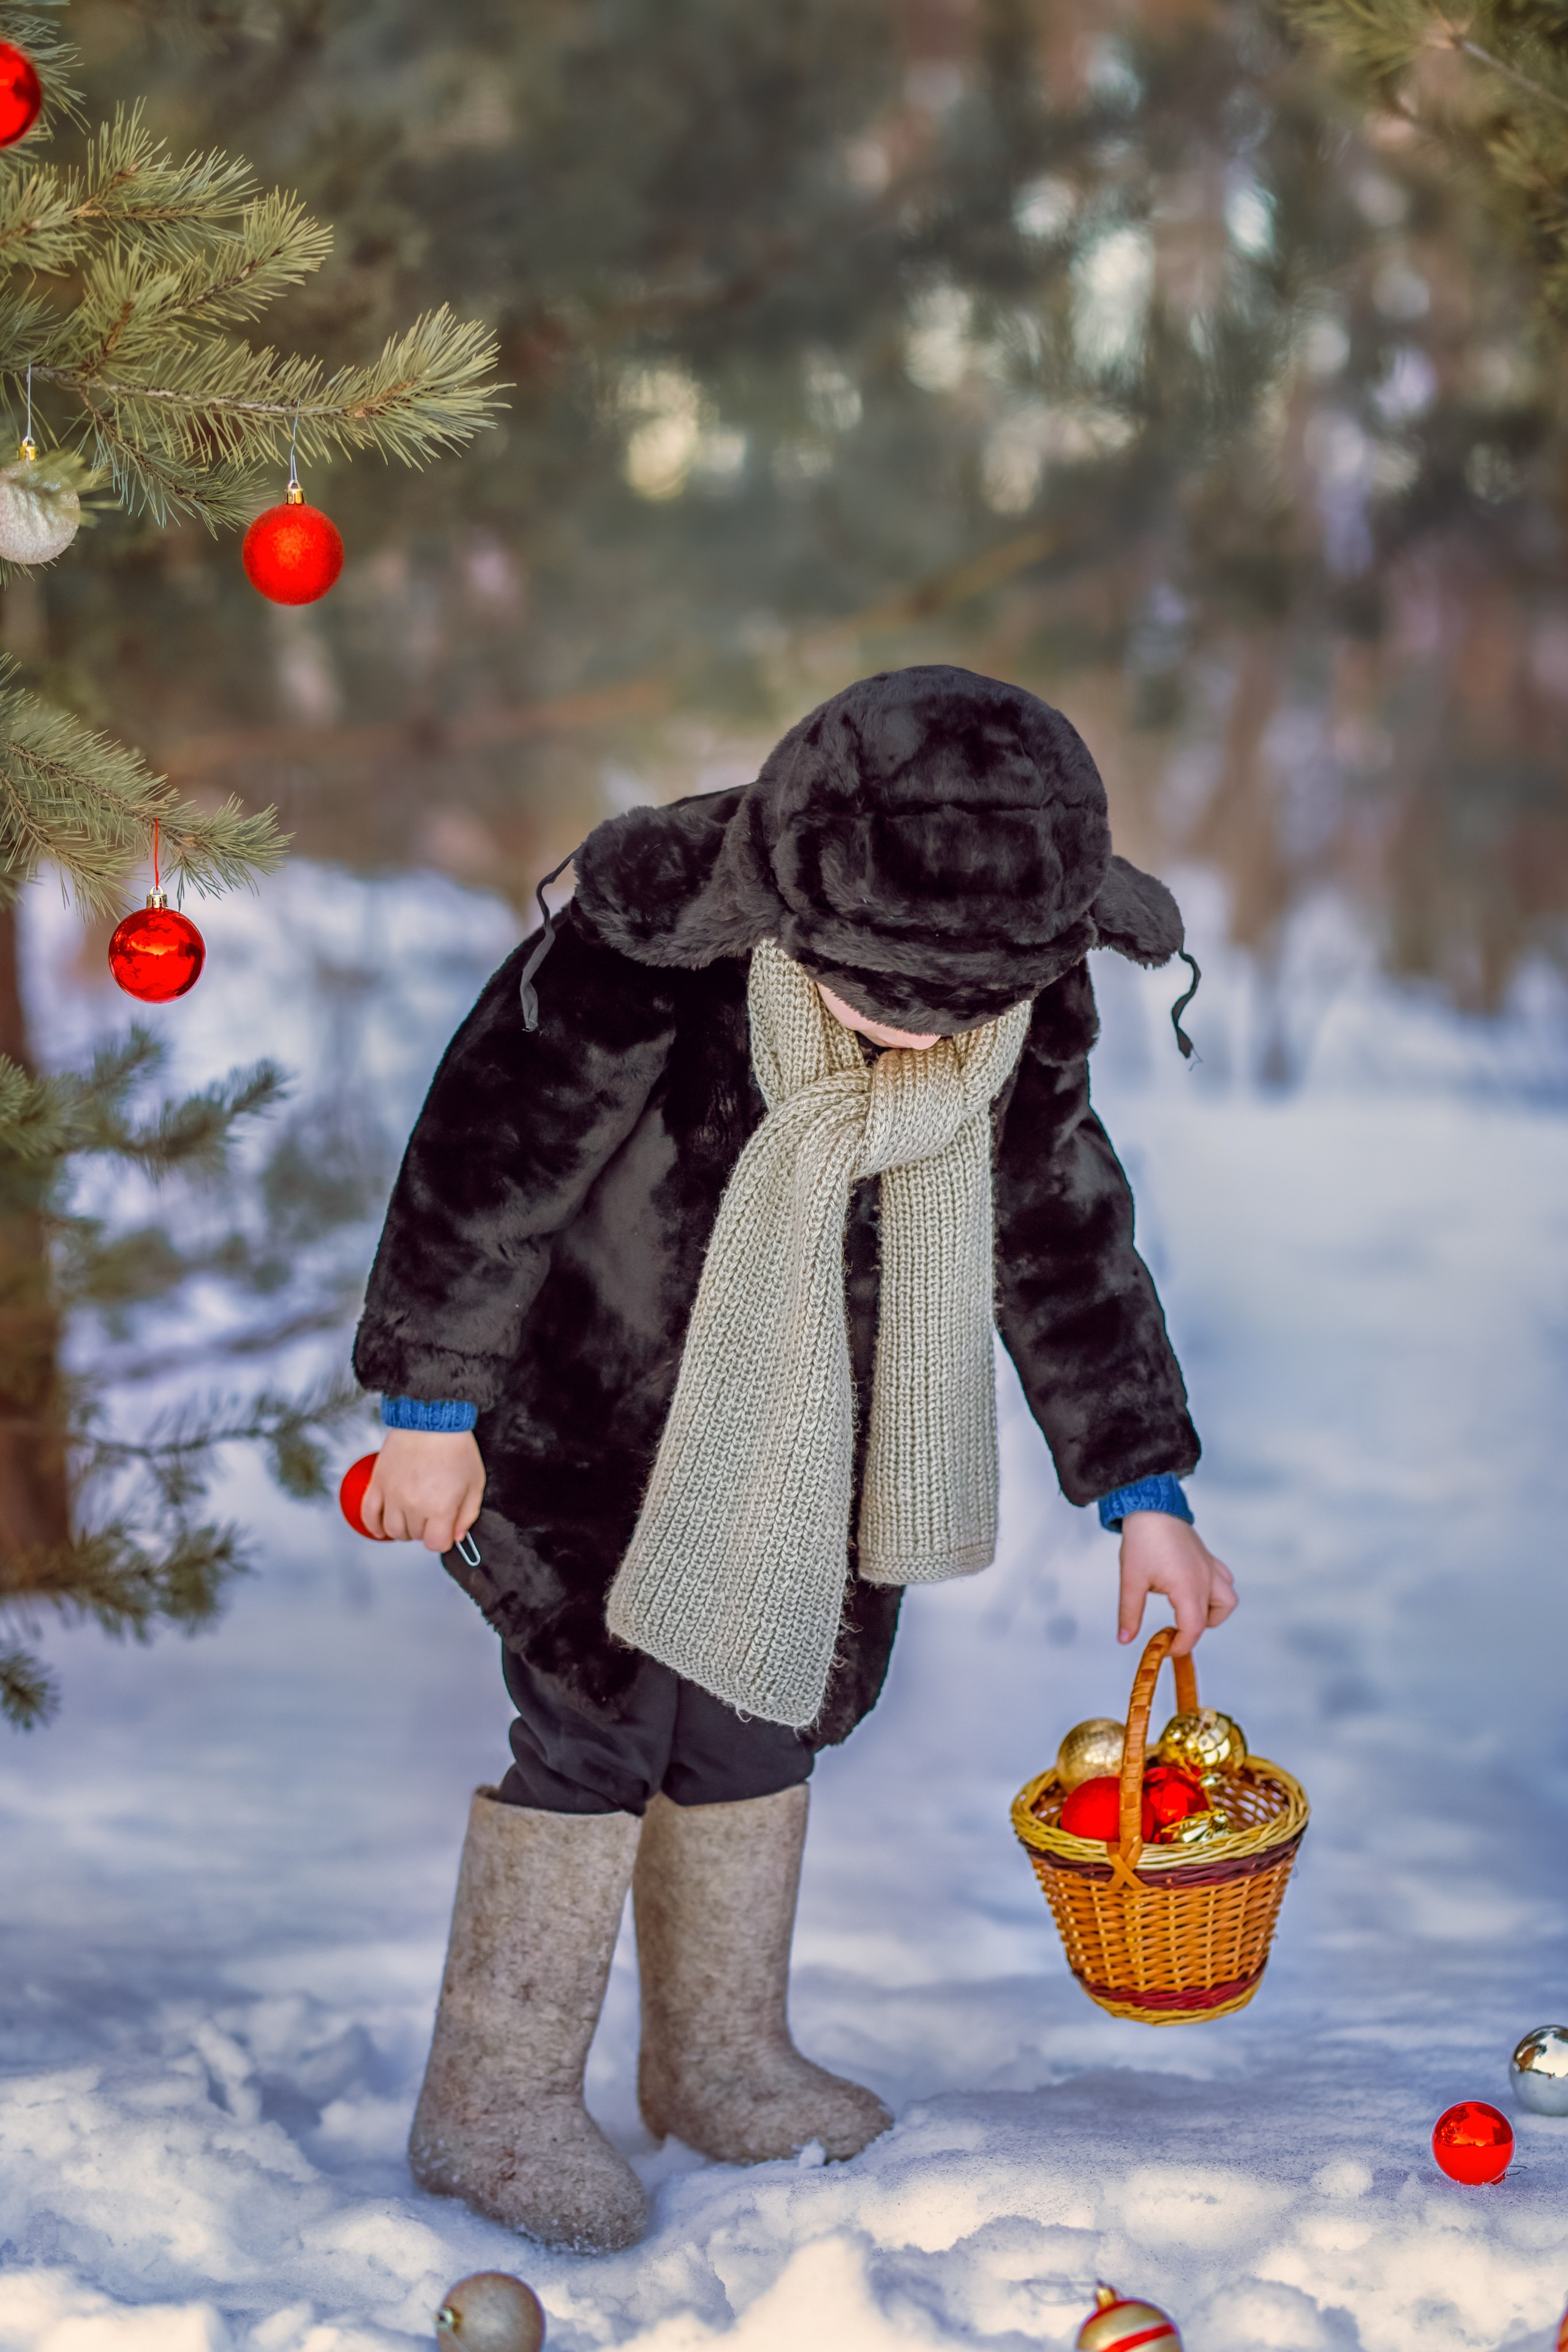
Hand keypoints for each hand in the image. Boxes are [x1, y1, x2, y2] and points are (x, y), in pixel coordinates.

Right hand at [362, 1428, 484, 1552]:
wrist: (431, 1419)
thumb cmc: (456, 1447)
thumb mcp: (475, 1483)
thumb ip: (468, 1515)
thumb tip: (458, 1536)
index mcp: (440, 1508)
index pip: (436, 1544)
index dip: (443, 1538)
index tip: (445, 1528)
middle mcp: (414, 1506)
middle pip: (415, 1536)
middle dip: (425, 1529)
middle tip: (431, 1512)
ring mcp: (392, 1495)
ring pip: (392, 1530)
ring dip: (402, 1529)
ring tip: (411, 1517)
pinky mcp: (377, 1483)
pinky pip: (368, 1515)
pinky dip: (373, 1526)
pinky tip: (381, 1529)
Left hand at [1117, 1513, 1236, 1655]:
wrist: (1151, 1507)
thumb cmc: (1143, 1539)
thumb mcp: (1131, 1580)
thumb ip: (1129, 1613)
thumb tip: (1125, 1639)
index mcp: (1187, 1587)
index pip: (1193, 1629)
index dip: (1180, 1645)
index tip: (1165, 1648)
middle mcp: (1205, 1579)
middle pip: (1213, 1619)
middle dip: (1193, 1632)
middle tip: (1173, 1630)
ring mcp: (1210, 1568)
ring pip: (1228, 1599)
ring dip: (1212, 1612)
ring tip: (1187, 1611)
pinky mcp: (1208, 1559)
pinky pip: (1224, 1581)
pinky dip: (1216, 1593)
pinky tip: (1194, 1590)